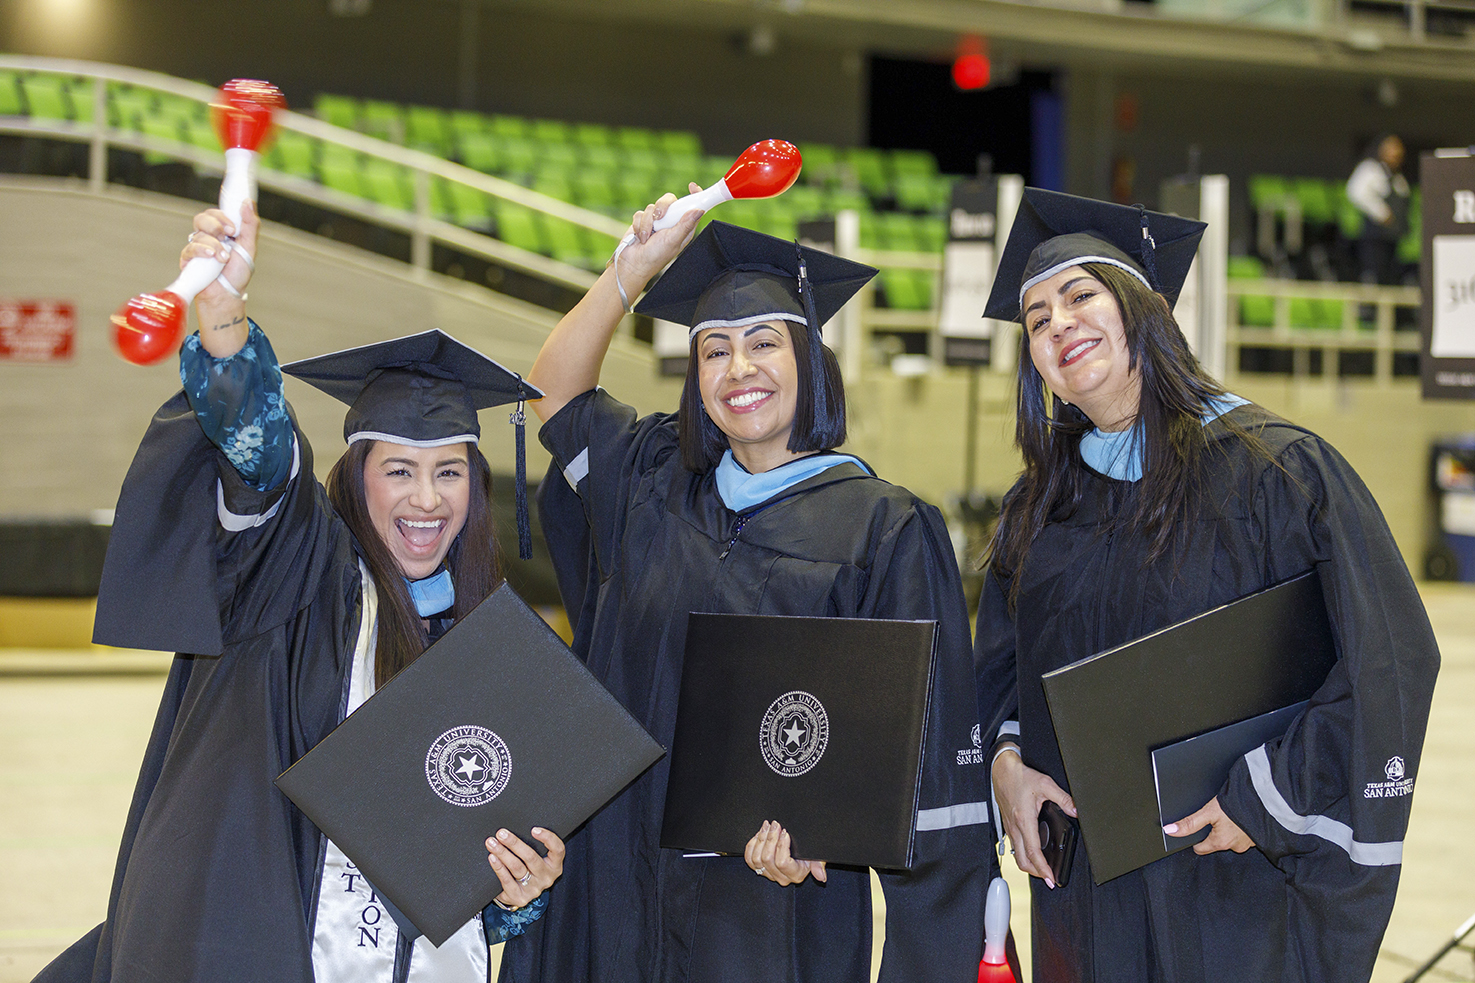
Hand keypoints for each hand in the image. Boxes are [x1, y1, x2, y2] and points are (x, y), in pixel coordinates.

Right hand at [184, 200, 259, 301]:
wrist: (227, 294)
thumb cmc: (237, 273)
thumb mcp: (249, 247)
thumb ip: (250, 224)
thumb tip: (248, 202)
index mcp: (222, 232)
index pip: (216, 213)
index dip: (222, 216)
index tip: (233, 228)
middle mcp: (208, 237)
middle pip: (202, 218)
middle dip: (215, 225)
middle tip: (227, 237)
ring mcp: (197, 247)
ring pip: (198, 233)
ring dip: (214, 244)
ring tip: (223, 258)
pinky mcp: (188, 258)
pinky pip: (191, 248)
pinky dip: (202, 251)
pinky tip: (211, 257)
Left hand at [486, 826, 565, 908]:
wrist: (518, 894)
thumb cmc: (527, 869)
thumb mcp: (535, 859)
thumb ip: (533, 846)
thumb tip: (515, 830)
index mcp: (554, 865)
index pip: (558, 849)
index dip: (548, 838)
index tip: (534, 829)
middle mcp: (546, 878)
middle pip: (531, 857)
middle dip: (514, 843)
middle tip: (501, 833)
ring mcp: (534, 889)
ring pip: (517, 868)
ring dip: (502, 853)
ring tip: (492, 843)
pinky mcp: (520, 898)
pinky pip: (507, 881)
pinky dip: (499, 868)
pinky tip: (493, 858)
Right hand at [614, 183, 703, 285]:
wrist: (633, 263)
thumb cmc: (656, 256)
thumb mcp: (673, 240)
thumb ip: (685, 224)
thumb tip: (699, 210)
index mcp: (683, 227)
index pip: (692, 206)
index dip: (695, 195)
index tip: (692, 186)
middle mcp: (671, 222)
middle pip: (670, 201)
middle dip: (662, 207)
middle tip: (659, 218)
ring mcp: (656, 221)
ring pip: (653, 207)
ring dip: (647, 222)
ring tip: (646, 237)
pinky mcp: (643, 221)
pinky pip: (640, 213)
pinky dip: (638, 224)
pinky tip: (640, 236)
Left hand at [744, 820, 826, 885]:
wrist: (800, 852)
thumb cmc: (809, 853)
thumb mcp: (818, 856)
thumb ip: (819, 865)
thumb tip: (821, 877)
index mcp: (795, 875)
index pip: (782, 862)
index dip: (781, 845)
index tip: (785, 831)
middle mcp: (781, 878)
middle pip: (768, 859)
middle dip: (770, 838)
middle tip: (775, 824)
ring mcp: (768, 874)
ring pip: (757, 859)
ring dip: (761, 839)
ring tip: (767, 826)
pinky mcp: (759, 869)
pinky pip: (749, 859)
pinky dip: (752, 845)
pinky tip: (759, 834)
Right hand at [992, 746, 1075, 887]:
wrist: (1001, 770)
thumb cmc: (1020, 776)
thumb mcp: (1046, 784)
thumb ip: (1063, 799)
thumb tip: (1075, 811)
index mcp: (1024, 820)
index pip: (1033, 853)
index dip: (1043, 869)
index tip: (1051, 878)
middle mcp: (1015, 827)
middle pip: (1022, 861)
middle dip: (1036, 873)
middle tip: (1049, 878)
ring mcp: (1009, 828)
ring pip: (1017, 855)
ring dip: (1029, 866)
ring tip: (1042, 869)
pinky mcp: (1008, 825)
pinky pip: (1015, 846)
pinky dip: (1024, 855)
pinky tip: (1033, 852)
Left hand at [1164, 796, 1254, 854]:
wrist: (1264, 800)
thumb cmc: (1238, 805)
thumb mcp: (1208, 812)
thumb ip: (1189, 823)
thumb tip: (1170, 831)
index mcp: (1220, 842)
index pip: (1201, 849)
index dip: (1195, 840)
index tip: (1194, 832)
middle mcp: (1234, 846)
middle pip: (1215, 843)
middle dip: (1213, 832)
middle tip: (1214, 817)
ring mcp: (1247, 843)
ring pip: (1230, 838)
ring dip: (1228, 829)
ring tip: (1227, 815)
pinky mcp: (1256, 837)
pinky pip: (1243, 834)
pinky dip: (1239, 827)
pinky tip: (1238, 817)